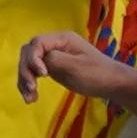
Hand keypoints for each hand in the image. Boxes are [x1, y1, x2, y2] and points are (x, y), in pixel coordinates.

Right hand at [17, 31, 132, 104]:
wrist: (111, 84)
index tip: (42, 76)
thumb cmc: (97, 74)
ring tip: (29, 99)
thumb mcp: (75, 67)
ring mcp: (53, 56)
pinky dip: (30, 84)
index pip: (37, 43)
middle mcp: (55, 45)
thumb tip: (37, 61)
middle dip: (26, 71)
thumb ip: (53, 60)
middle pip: (29, 53)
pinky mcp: (53, 68)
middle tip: (31, 89)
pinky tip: (31, 98)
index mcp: (62, 39)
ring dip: (25, 80)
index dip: (33, 59)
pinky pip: (34, 73)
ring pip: (29, 64)